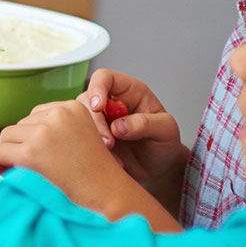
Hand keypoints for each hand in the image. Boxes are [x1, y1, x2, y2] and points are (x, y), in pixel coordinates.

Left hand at [0, 99, 132, 186]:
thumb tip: (20, 131)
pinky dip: (1, 165)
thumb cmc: (94, 174)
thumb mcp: (81, 137)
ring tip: (26, 172)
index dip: (33, 137)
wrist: (107, 195)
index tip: (40, 154)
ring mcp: (44, 132)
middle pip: (19, 125)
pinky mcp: (32, 152)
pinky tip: (14, 176)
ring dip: (11, 155)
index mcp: (72, 107)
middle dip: (21, 146)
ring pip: (6, 137)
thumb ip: (57, 128)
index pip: (35, 115)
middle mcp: (58, 114)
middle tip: (32, 167)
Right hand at [79, 69, 188, 189]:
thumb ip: (146, 124)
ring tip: (112, 153)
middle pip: (86, 100)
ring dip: (91, 137)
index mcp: (129, 91)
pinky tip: (111, 160)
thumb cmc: (164, 143)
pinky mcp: (90, 138)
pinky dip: (91, 151)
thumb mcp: (166, 130)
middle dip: (95, 121)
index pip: (104, 78)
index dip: (97, 88)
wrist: (158, 168)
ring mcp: (98, 121)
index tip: (99, 107)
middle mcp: (109, 102)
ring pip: (79, 120)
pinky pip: (80, 139)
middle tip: (109, 142)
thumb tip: (119, 126)